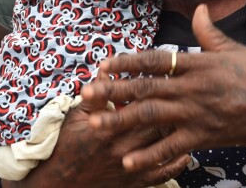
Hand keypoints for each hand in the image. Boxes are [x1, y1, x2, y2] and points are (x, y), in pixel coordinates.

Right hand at [5, 87, 188, 187]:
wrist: (58, 184)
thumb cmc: (66, 146)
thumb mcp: (76, 115)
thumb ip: (95, 95)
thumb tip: (108, 70)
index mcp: (109, 127)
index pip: (141, 103)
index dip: (156, 89)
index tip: (167, 77)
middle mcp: (124, 147)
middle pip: (158, 123)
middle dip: (171, 108)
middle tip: (184, 95)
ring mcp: (132, 167)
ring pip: (165, 146)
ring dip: (178, 132)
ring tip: (187, 118)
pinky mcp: (135, 183)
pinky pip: (163, 175)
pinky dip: (177, 164)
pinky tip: (187, 152)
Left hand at [82, 4, 245, 172]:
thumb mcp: (235, 49)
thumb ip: (210, 33)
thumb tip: (200, 9)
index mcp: (199, 63)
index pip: (156, 59)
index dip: (128, 62)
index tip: (104, 64)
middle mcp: (194, 86)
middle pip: (146, 88)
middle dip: (113, 91)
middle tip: (85, 95)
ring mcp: (198, 112)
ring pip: (152, 116)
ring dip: (121, 121)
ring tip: (95, 125)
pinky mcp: (205, 135)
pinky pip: (172, 146)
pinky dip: (149, 155)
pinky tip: (128, 161)